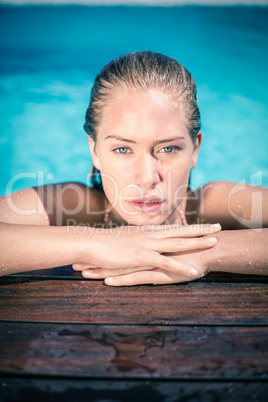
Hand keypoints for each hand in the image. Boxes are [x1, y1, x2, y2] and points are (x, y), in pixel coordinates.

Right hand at [73, 223, 220, 280]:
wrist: (91, 243)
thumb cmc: (106, 242)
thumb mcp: (125, 238)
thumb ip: (138, 239)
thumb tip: (144, 240)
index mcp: (148, 231)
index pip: (175, 227)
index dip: (191, 226)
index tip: (205, 225)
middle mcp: (151, 234)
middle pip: (181, 230)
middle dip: (201, 229)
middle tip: (218, 227)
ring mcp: (148, 244)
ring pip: (178, 242)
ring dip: (197, 242)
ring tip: (215, 242)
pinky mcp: (142, 256)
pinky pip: (166, 262)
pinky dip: (181, 266)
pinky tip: (193, 270)